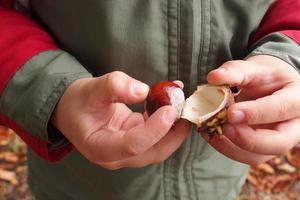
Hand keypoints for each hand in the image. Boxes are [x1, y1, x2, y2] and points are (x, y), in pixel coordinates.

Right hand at [52, 71, 190, 168]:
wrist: (72, 109)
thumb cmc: (77, 102)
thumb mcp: (90, 89)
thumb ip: (114, 87)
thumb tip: (143, 91)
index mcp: (101, 148)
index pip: (133, 145)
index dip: (155, 129)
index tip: (170, 109)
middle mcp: (117, 156)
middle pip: (153, 152)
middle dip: (173, 132)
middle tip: (185, 108)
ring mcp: (128, 151)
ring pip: (159, 146)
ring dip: (174, 127)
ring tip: (182, 103)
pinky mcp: (136, 142)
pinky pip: (156, 137)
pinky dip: (167, 122)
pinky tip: (172, 103)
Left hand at [205, 55, 299, 164]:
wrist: (270, 87)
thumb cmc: (265, 77)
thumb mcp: (254, 68)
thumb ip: (235, 71)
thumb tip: (213, 77)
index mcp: (296, 99)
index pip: (281, 109)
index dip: (256, 113)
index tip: (231, 113)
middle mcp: (294, 125)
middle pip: (278, 143)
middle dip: (248, 139)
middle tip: (224, 127)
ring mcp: (279, 141)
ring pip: (260, 156)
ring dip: (232, 148)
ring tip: (212, 132)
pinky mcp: (263, 149)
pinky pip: (246, 157)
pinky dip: (227, 149)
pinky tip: (211, 135)